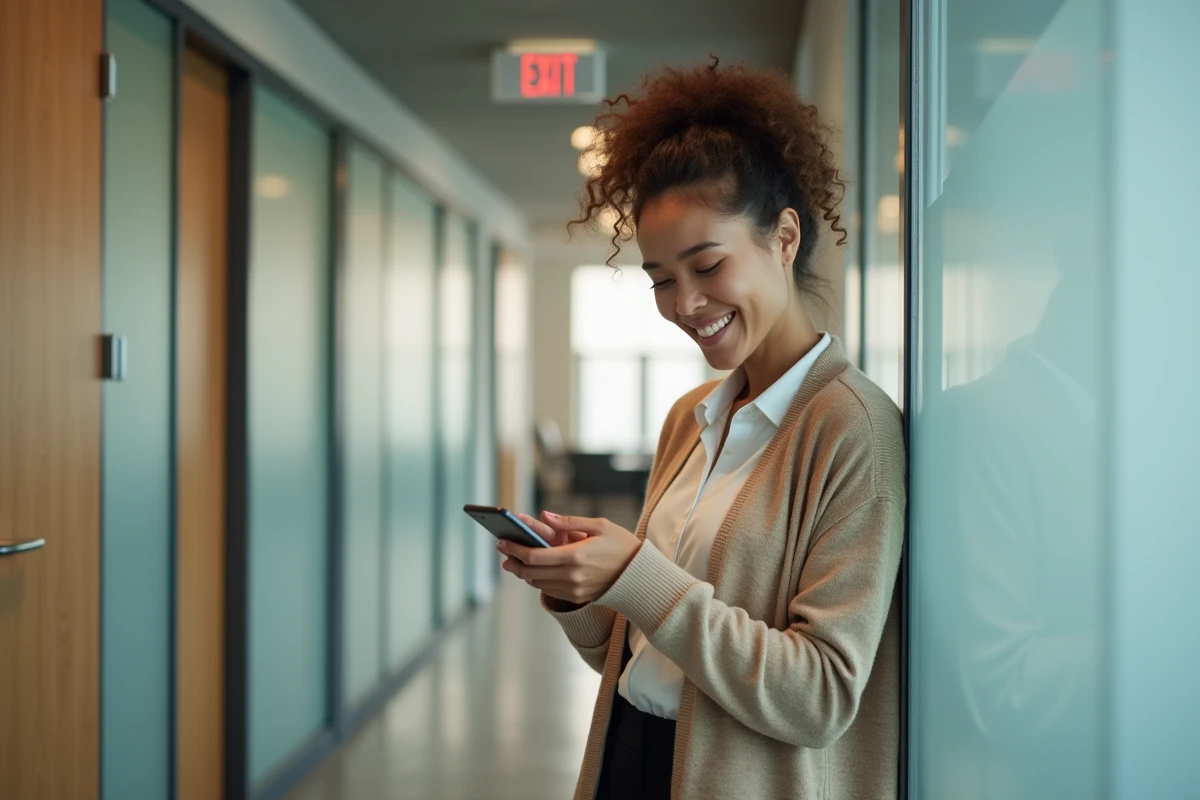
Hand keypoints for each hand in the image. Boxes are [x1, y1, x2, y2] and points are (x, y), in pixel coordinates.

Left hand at [498, 512, 641, 604]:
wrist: (641, 575)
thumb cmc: (622, 545)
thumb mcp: (599, 525)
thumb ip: (569, 521)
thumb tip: (544, 516)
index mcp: (575, 556)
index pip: (534, 556)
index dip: (514, 549)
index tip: (501, 542)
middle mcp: (572, 576)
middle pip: (530, 573)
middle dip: (513, 562)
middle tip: (503, 552)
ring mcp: (574, 589)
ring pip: (537, 583)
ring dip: (523, 572)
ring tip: (513, 560)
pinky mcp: (578, 597)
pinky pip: (550, 589)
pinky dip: (538, 579)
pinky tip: (534, 570)